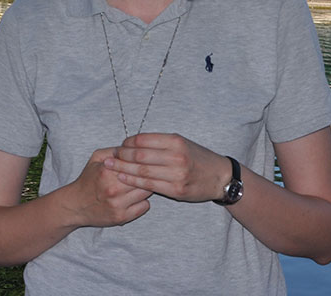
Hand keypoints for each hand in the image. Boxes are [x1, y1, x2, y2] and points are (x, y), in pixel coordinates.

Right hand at [62, 147, 152, 227]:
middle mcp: (113, 189)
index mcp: (107, 171)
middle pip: (143, 178)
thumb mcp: (96, 158)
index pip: (136, 163)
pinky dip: (143, 202)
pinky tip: (135, 198)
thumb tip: (132, 147)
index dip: (143, 161)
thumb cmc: (88, 180)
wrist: (75, 205)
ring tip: (138, 185)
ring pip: (146, 192)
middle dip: (147, 174)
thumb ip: (114, 150)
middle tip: (146, 173)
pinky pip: (144, 206)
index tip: (145, 161)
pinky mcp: (121, 217)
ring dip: (146, 188)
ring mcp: (118, 204)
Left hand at [105, 133, 229, 202]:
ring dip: (123, 169)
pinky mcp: (176, 191)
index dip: (127, 142)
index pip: (143, 140)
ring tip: (111, 167)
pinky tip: (123, 178)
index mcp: (176, 141)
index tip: (120, 145)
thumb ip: (160, 143)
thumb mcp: (182, 143)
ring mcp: (176, 175)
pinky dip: (133, 181)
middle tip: (111, 156)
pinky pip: (149, 185)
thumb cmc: (197, 158)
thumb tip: (133, 142)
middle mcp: (176, 157)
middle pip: (140, 156)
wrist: (219, 177)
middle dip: (121, 156)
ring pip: (142, 171)